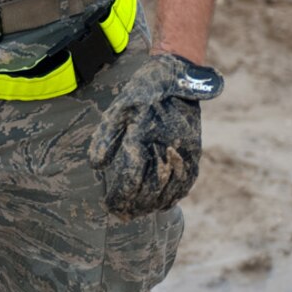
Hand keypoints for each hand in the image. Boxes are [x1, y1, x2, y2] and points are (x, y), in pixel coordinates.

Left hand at [87, 53, 221, 217]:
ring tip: (139, 212)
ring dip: (153, 205)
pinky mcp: (195, 151)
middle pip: (150, 189)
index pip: (130, 178)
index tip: (110, 205)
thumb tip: (97, 166)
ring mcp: (182, 150)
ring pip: (169, 189)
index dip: (119, 197)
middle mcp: (164, 147)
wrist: (176, 77)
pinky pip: (187, 180)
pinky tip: (163, 203)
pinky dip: (175, 195)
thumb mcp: (117, 110)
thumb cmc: (141, 94)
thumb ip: (105, 138)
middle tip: (122, 214)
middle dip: (135, 206)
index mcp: (142, 137)